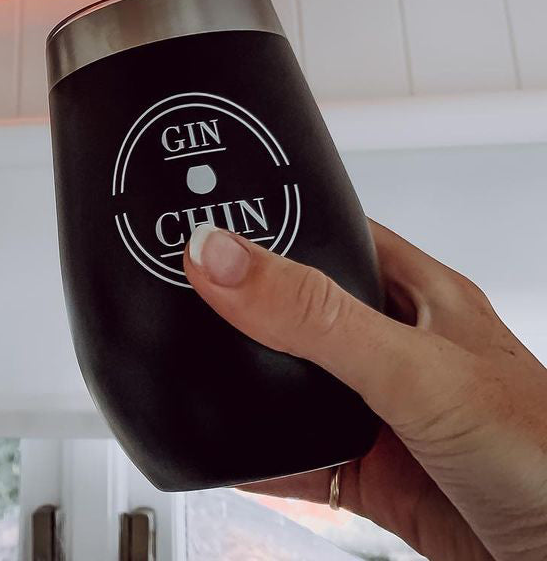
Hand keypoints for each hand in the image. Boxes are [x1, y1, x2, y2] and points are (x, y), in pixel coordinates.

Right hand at [184, 220, 546, 560]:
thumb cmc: (546, 455)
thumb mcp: (413, 368)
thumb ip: (314, 316)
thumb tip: (222, 256)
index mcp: (418, 293)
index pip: (333, 234)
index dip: (274, 222)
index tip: (209, 217)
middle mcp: (398, 347)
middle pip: (301, 311)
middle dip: (246, 306)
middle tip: (184, 292)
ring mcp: (384, 413)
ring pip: (295, 385)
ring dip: (249, 384)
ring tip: (195, 365)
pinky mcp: (377, 477)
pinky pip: (298, 459)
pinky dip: (258, 457)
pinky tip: (227, 449)